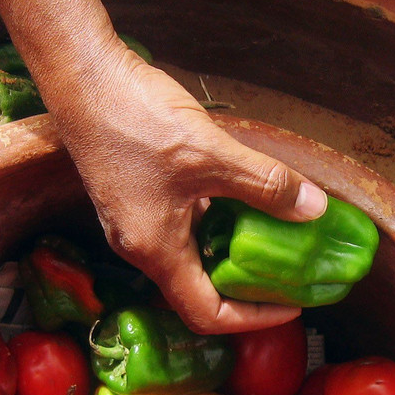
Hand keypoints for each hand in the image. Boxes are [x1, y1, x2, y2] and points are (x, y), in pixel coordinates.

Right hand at [50, 47, 326, 333]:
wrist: (81, 75)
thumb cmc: (133, 118)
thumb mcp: (211, 153)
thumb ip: (264, 184)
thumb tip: (313, 209)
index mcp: (155, 252)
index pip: (206, 314)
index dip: (252, 318)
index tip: (289, 305)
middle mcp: (140, 246)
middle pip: (199, 290)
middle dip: (246, 287)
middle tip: (289, 275)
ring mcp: (135, 221)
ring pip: (192, 253)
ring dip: (232, 251)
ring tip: (276, 237)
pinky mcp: (135, 195)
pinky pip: (182, 224)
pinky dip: (215, 220)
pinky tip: (242, 196)